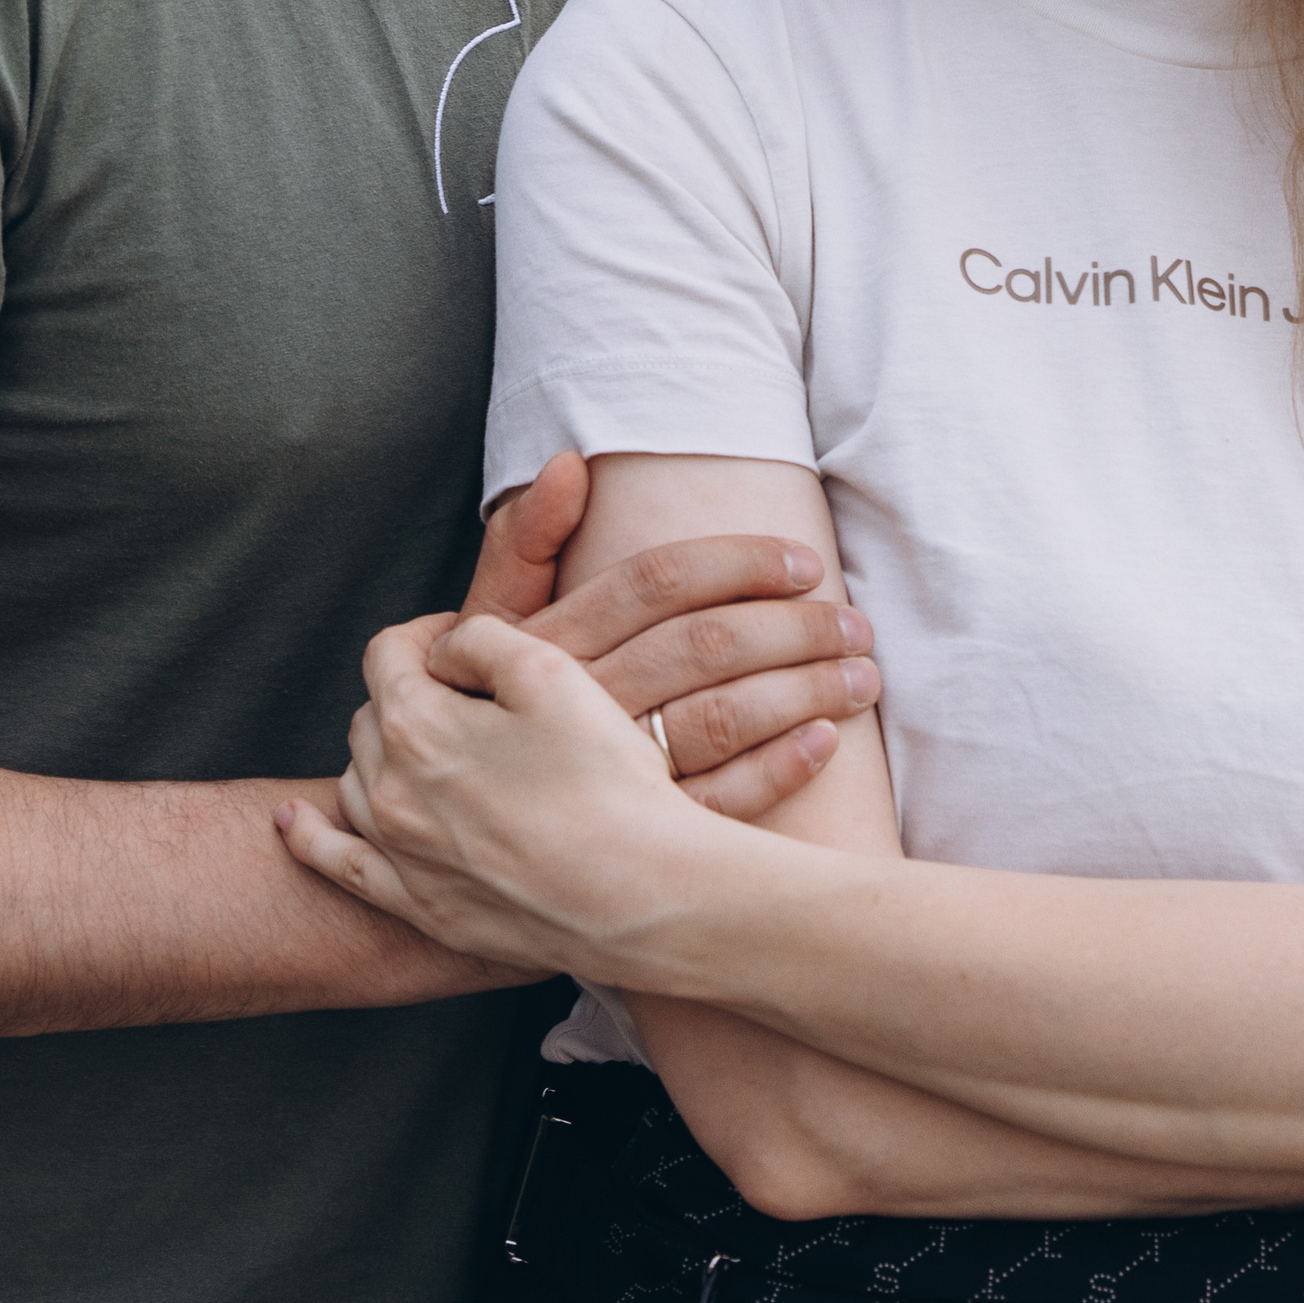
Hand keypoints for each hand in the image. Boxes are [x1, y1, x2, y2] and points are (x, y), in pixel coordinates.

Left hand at [278, 611, 717, 974]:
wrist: (644, 896)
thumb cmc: (607, 779)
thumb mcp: (550, 670)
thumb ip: (479, 639)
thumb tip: (446, 650)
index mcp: (414, 725)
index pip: (388, 652)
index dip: (428, 635)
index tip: (467, 643)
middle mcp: (388, 791)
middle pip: (374, 714)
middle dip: (412, 693)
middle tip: (471, 698)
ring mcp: (399, 856)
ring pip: (359, 780)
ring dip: (385, 754)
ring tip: (434, 750)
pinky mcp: (421, 908)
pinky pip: (338, 864)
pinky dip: (309, 837)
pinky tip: (292, 822)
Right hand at [459, 453, 879, 819]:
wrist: (442, 837)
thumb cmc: (474, 716)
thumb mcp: (479, 628)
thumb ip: (520, 542)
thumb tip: (569, 462)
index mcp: (548, 644)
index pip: (656, 582)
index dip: (738, 563)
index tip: (804, 561)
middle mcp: (579, 706)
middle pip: (704, 646)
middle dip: (793, 627)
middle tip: (855, 621)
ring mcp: (607, 777)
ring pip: (721, 720)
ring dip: (803, 693)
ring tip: (861, 676)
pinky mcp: (631, 840)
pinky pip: (718, 804)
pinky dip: (778, 770)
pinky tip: (824, 742)